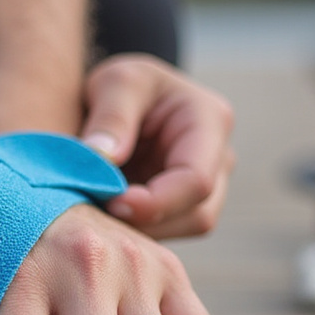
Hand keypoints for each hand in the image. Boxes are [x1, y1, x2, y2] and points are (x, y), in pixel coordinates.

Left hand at [78, 54, 234, 238]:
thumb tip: (104, 158)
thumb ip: (112, 116)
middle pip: (197, 214)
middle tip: (95, 213)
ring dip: (139, 230)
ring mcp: (208, 189)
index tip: (112, 202)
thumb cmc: (125, 85)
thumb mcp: (116, 81)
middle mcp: (219, 160)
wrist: (124, 100)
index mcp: (211, 121)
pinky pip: (165, 232)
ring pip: (181, 229)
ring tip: (96, 212)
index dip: (157, 202)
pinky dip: (135, 232)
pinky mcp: (184, 209)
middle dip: (146, 221)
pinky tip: (104, 218)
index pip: (197, 180)